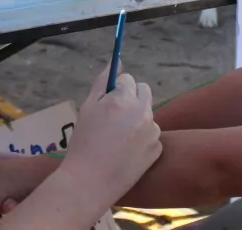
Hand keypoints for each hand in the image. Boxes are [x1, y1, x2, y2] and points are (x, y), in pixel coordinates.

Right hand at [57, 65, 161, 212]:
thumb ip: (103, 82)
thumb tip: (116, 61)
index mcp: (123, 99)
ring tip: (117, 139)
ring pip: (147, 114)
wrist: (90, 181)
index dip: (116, 90)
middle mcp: (142, 112)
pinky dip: (142, 139)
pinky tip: (126, 151)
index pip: (128, 79)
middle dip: (132, 97)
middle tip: (115, 116)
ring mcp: (153, 131)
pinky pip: (152, 135)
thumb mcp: (87, 108)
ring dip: (137, 119)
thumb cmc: (84, 142)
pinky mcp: (157, 149)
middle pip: (144, 91)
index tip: (107, 103)